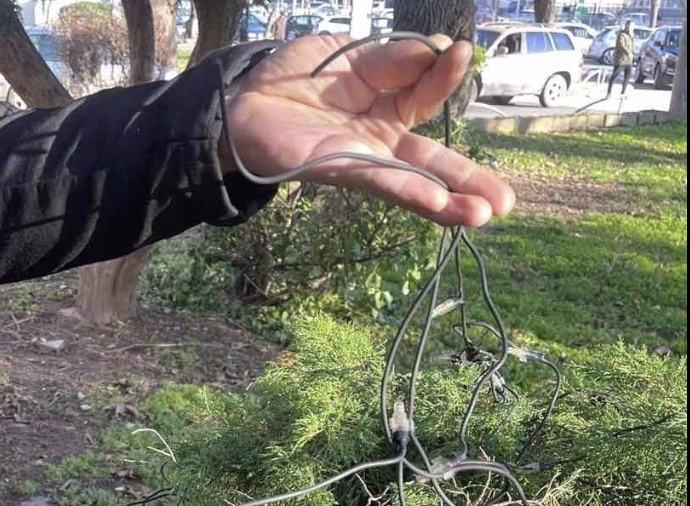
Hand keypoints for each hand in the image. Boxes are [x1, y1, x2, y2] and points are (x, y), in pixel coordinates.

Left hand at [223, 34, 515, 226]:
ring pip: (411, 181)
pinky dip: (408, 190)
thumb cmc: (297, 78)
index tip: (461, 51)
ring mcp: (362, 158)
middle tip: (505, 201)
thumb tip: (439, 48)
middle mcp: (380, 140)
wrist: (244, 100)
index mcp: (388, 106)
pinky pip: (378, 180)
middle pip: (432, 161)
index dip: (444, 74)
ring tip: (483, 214)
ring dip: (448, 200)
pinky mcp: (337, 170)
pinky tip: (437, 203)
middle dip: (468, 180)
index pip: (427, 93)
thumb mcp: (351, 54)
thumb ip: (392, 58)